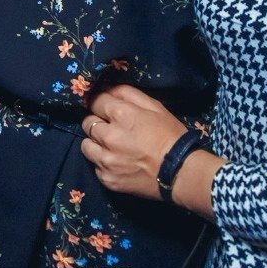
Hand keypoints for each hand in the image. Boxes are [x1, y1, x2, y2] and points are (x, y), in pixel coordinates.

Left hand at [79, 84, 187, 200]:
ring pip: (85, 145)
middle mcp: (108, 137)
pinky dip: (103, 163)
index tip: (106, 108)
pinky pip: (95, 166)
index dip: (101, 103)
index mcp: (121, 114)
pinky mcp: (107, 179)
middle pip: (87, 123)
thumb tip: (108, 88)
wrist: (180, 172)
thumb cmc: (170, 135)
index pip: (95, 101)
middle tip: (111, 127)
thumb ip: (128, 94)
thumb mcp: (155, 106)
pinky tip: (118, 162)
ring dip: (95, 143)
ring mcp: (106, 160)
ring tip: (111, 146)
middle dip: (97, 122)